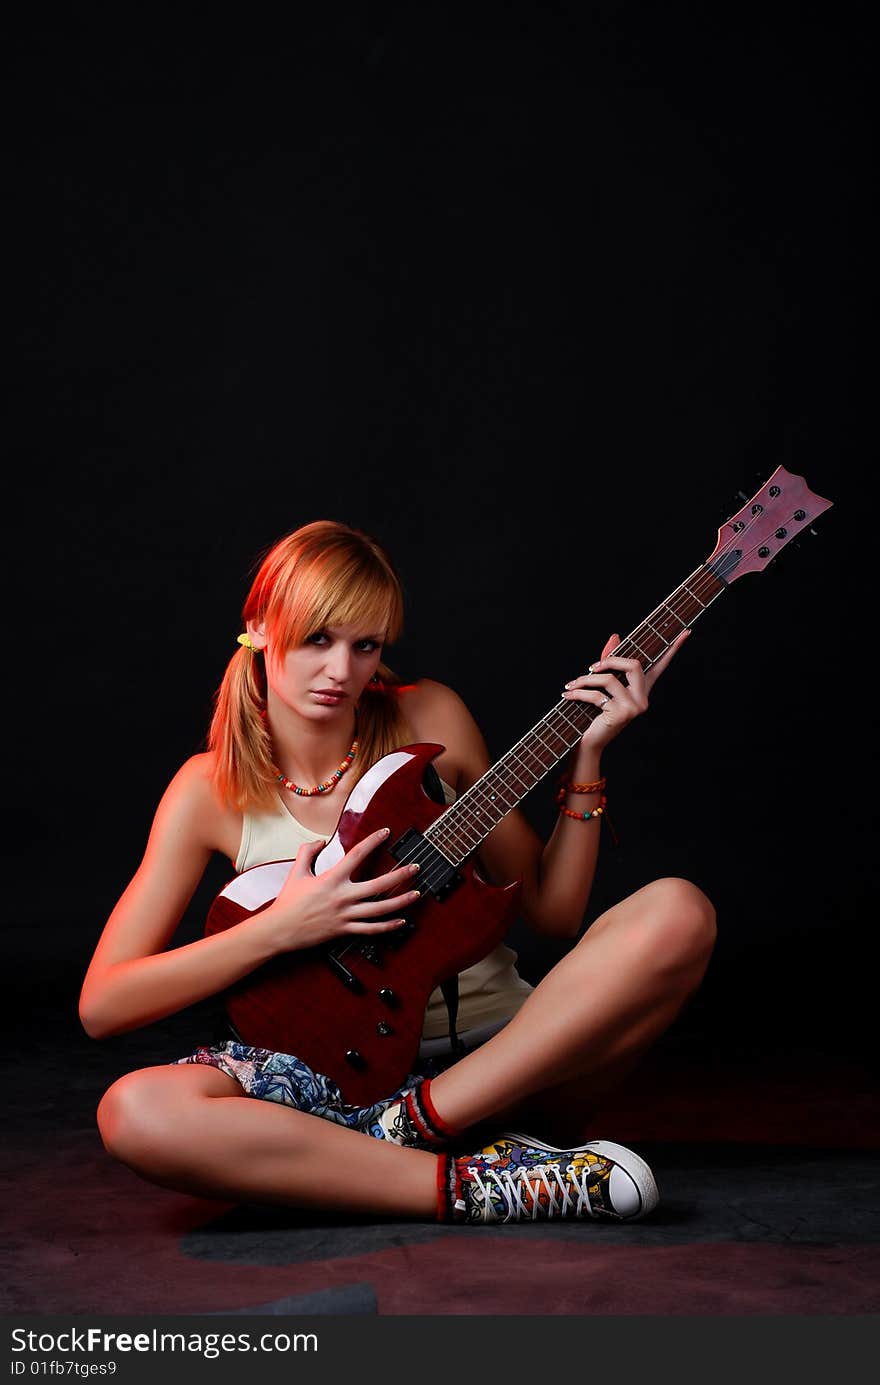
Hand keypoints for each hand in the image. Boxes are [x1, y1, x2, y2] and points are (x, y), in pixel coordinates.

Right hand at [258, 829, 421, 953]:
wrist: (280, 929)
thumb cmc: (288, 902)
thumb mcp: (296, 872)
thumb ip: (307, 852)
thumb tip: (319, 842)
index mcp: (331, 879)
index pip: (357, 855)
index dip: (373, 841)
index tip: (386, 832)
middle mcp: (342, 897)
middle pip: (378, 885)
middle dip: (400, 875)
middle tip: (415, 867)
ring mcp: (345, 915)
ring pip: (379, 909)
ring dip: (400, 901)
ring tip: (416, 893)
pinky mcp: (344, 930)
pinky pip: (370, 929)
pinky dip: (387, 926)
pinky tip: (401, 921)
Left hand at [562, 628, 690, 751]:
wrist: (590, 741)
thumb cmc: (596, 712)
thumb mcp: (603, 685)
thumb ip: (609, 660)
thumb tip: (615, 636)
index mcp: (642, 689)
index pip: (660, 665)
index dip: (673, 649)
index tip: (685, 632)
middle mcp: (643, 698)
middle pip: (633, 665)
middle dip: (609, 661)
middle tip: (590, 667)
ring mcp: (634, 707)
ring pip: (610, 679)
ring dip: (586, 680)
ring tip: (571, 685)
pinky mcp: (621, 714)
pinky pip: (597, 695)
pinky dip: (579, 693)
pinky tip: (567, 695)